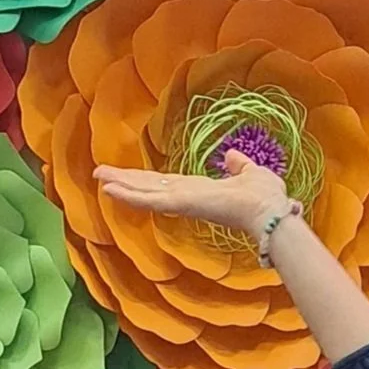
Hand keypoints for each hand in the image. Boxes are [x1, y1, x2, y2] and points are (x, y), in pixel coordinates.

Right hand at [92, 152, 292, 238]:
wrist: (270, 211)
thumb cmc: (265, 196)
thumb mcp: (250, 173)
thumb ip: (238, 166)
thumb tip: (233, 156)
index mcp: (201, 191)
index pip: (167, 184)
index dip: (147, 179)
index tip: (129, 176)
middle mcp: (188, 197)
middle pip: (150, 187)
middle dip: (125, 181)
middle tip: (100, 175)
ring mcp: (183, 202)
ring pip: (146, 193)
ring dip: (121, 185)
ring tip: (99, 179)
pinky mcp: (182, 204)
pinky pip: (151, 200)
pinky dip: (130, 195)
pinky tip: (109, 190)